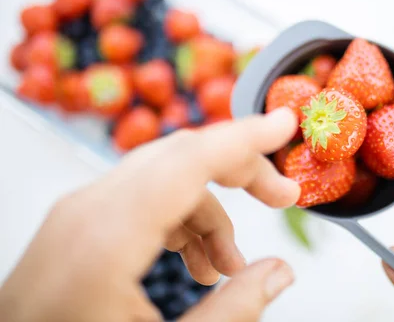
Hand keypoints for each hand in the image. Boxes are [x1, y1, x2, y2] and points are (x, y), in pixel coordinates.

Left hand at [0, 108, 300, 321]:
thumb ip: (231, 312)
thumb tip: (278, 272)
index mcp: (106, 237)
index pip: (191, 158)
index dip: (246, 136)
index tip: (284, 122)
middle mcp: (87, 210)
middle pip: (181, 157)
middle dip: (240, 172)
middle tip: (282, 196)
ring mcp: (77, 214)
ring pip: (164, 179)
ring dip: (209, 210)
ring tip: (229, 263)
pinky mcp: (76, 225)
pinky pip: (142, 201)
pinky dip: (180, 221)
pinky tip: (194, 263)